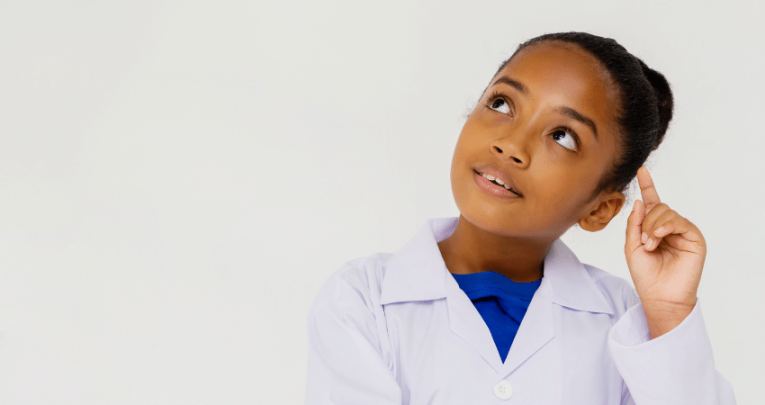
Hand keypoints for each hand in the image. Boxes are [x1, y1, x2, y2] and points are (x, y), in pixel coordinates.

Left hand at [625, 167, 705, 337]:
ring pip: (666, 212)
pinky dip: (665, 227)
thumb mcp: (631, 247)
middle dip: (646, 221)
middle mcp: (670, 228)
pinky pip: (679, 221)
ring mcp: (684, 232)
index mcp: (654, 228)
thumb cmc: (646, 276)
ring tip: (650, 245)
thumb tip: (640, 202)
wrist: (659, 297)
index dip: (647, 186)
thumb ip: (634, 224)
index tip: (641, 170)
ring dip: (653, 226)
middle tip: (644, 242)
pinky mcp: (695, 238)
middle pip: (658, 207)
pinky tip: (658, 238)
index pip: (652, 203)